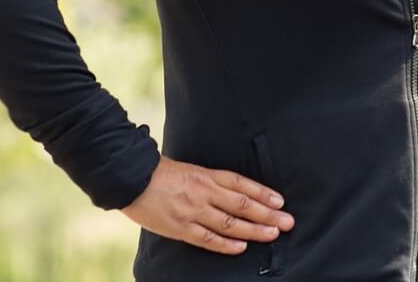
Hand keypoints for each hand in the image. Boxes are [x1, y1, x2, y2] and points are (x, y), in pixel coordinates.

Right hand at [121, 155, 293, 253]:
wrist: (130, 177)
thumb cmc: (159, 172)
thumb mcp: (190, 169)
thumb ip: (209, 181)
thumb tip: (231, 190)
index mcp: (207, 175)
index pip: (242, 184)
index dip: (263, 193)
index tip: (281, 201)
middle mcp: (205, 192)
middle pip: (243, 204)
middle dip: (268, 214)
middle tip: (287, 222)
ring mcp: (193, 210)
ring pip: (230, 223)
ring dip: (254, 230)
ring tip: (272, 234)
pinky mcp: (180, 227)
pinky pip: (207, 238)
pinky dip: (226, 244)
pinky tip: (241, 247)